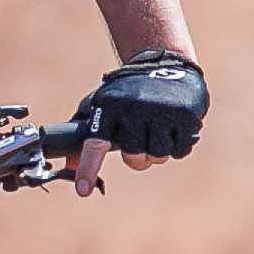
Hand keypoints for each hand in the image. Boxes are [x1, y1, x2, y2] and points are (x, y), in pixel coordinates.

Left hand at [71, 50, 205, 189]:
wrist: (166, 64)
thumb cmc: (126, 91)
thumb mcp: (101, 104)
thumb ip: (83, 134)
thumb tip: (68, 165)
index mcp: (108, 106)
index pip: (95, 143)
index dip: (88, 168)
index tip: (83, 190)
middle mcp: (134, 108)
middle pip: (134, 159)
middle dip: (137, 159)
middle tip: (139, 145)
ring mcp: (161, 110)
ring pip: (158, 156)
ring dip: (158, 152)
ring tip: (158, 131)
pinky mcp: (185, 114)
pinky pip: (180, 150)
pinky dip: (177, 146)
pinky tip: (174, 127)